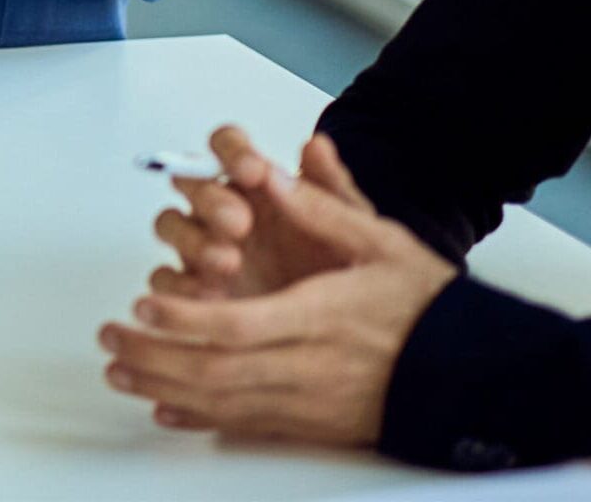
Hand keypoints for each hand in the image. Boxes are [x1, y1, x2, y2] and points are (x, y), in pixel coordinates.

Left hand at [99, 158, 453, 446]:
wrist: (481, 373)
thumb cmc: (429, 304)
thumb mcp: (382, 242)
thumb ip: (324, 205)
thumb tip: (277, 164)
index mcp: (324, 317)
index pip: (240, 324)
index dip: (186, 315)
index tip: (145, 301)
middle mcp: (312, 366)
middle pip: (218, 369)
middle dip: (155, 354)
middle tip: (109, 335)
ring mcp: (313, 402)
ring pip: (226, 402)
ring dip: (164, 386)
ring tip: (118, 370)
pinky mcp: (318, 425)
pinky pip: (250, 426)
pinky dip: (202, 418)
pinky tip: (166, 409)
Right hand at [151, 124, 373, 300]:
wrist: (351, 332)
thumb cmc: (346, 270)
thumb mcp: (356, 230)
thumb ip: (332, 190)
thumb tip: (315, 145)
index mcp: (255, 183)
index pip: (227, 147)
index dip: (231, 152)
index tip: (252, 170)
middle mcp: (222, 208)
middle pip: (190, 182)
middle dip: (209, 199)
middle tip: (239, 221)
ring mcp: (203, 248)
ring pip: (171, 226)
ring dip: (191, 239)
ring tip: (227, 262)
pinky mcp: (194, 291)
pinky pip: (166, 280)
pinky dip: (179, 286)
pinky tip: (210, 297)